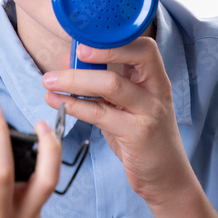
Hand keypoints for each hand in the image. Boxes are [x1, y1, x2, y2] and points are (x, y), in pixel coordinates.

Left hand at [41, 38, 193, 206]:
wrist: (167, 177)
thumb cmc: (144, 138)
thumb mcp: (131, 106)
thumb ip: (107, 84)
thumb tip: (73, 61)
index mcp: (156, 79)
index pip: (143, 47)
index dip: (114, 40)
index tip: (84, 40)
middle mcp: (157, 91)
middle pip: (130, 59)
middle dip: (94, 55)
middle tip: (65, 58)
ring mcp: (150, 112)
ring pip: (112, 85)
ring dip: (76, 80)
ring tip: (50, 82)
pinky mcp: (138, 135)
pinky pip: (101, 114)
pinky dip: (75, 106)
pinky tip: (58, 103)